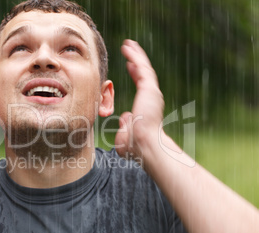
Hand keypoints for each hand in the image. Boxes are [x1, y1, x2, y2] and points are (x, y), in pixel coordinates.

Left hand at [115, 40, 163, 160]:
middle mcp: (152, 97)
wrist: (144, 145)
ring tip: (129, 44)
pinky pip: (142, 68)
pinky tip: (128, 48)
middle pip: (144, 73)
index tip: (130, 65)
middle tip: (131, 49)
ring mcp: (152, 92)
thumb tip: (124, 116)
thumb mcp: (126, 134)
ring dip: (136, 55)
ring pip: (144, 68)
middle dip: (137, 60)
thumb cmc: (136, 146)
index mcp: (147, 106)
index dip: (136, 74)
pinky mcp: (149, 89)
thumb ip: (125, 124)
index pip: (141, 86)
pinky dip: (136, 57)